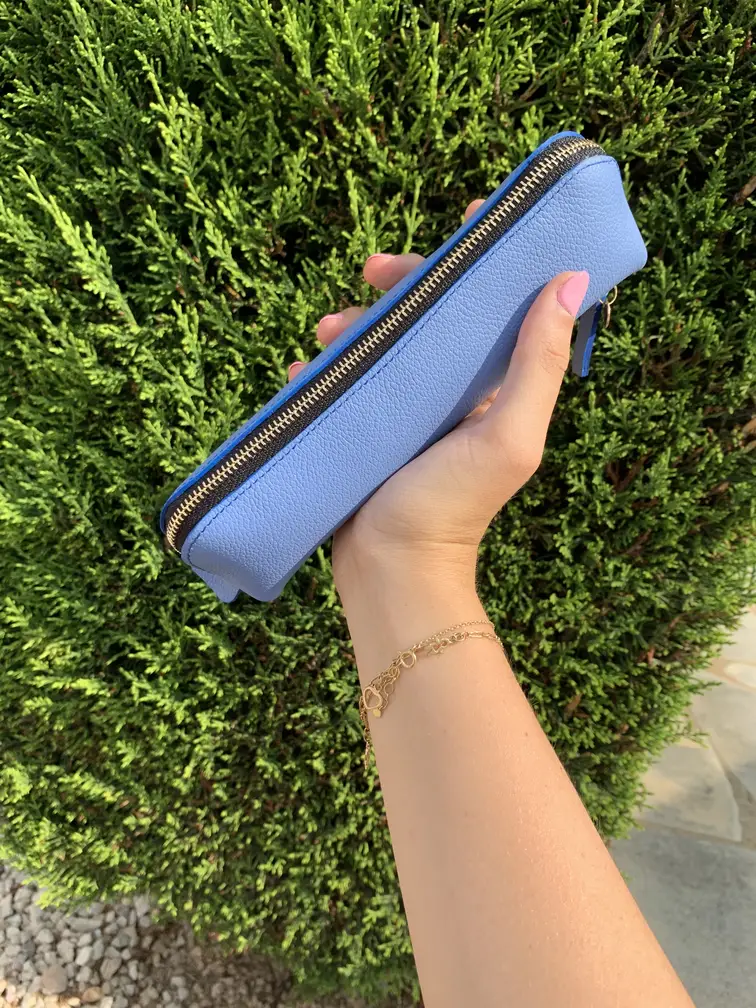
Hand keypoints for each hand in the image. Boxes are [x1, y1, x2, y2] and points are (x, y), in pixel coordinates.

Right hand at [287, 199, 589, 597]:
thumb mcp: (507, 436)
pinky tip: (301, 374)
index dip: (487, 257)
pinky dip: (321, 370)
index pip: (497, 305)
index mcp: (493, 386)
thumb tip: (570, 278)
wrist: (390, 570)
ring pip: (380, 341)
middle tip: (370, 271)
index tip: (468, 216)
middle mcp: (452, 390)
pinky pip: (342, 381)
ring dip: (352, 324)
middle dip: (402, 283)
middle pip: (430, 312)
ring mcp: (405, 408)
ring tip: (323, 335)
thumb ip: (537, 364)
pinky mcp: (364, 427)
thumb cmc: (453, 507)